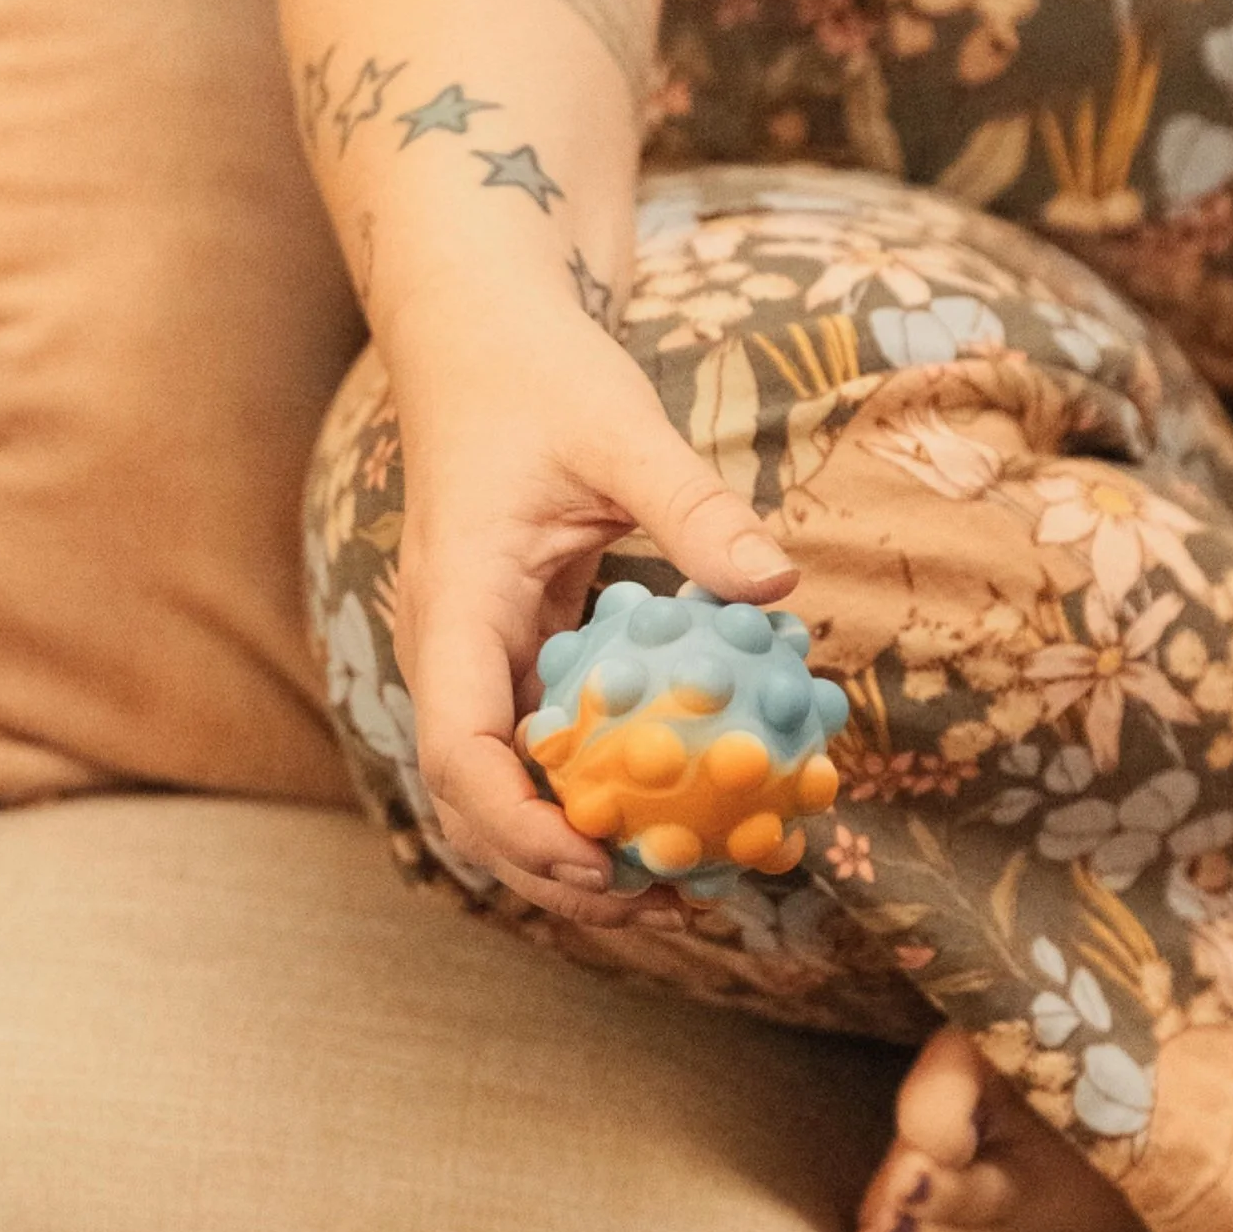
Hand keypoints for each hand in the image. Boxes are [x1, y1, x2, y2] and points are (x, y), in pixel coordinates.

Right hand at [386, 302, 796, 921]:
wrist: (479, 328)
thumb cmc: (539, 371)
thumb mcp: (620, 428)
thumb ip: (693, 507)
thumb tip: (779, 583)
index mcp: (454, 608)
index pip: (458, 750)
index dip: (520, 827)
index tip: (601, 865)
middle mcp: (453, 648)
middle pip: (474, 799)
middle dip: (551, 869)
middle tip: (661, 904)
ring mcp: (481, 654)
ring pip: (508, 781)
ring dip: (575, 841)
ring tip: (678, 880)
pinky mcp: (518, 648)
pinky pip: (548, 738)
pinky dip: (600, 783)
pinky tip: (681, 801)